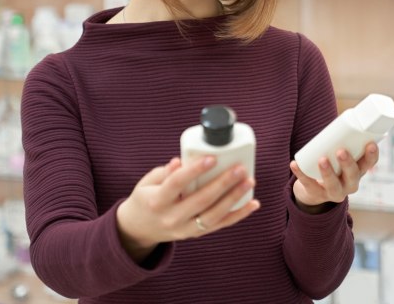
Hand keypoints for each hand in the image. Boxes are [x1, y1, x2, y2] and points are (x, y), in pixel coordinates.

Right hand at [116, 156, 259, 261]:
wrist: (139, 229)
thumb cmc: (147, 197)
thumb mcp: (148, 182)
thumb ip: (165, 172)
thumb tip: (180, 161)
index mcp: (157, 201)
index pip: (177, 184)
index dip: (194, 170)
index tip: (212, 158)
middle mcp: (172, 218)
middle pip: (201, 201)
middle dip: (223, 184)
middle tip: (239, 169)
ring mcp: (185, 229)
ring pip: (213, 216)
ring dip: (234, 199)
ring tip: (249, 181)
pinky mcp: (195, 234)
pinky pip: (220, 225)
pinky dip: (238, 215)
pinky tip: (253, 203)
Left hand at [289, 142, 378, 209]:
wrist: (317, 189)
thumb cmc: (333, 164)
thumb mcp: (341, 154)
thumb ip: (343, 137)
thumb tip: (344, 112)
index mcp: (358, 171)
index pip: (369, 164)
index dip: (372, 155)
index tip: (370, 143)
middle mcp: (350, 184)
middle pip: (353, 176)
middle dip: (348, 164)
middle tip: (341, 151)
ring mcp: (334, 192)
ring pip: (333, 185)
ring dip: (328, 172)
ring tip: (322, 159)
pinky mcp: (317, 194)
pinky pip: (309, 184)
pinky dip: (301, 173)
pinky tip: (295, 164)